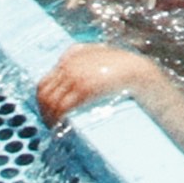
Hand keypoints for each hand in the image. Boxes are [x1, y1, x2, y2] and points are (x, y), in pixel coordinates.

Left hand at [33, 43, 167, 128]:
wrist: (140, 73)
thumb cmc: (126, 69)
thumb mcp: (104, 54)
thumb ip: (87, 55)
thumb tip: (68, 66)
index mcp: (72, 56)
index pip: (45, 81)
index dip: (43, 101)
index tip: (48, 113)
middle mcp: (70, 64)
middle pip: (45, 93)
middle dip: (44, 111)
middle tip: (50, 125)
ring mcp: (76, 76)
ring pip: (51, 101)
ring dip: (49, 117)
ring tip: (55, 129)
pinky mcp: (83, 87)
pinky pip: (62, 106)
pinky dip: (58, 118)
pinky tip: (60, 127)